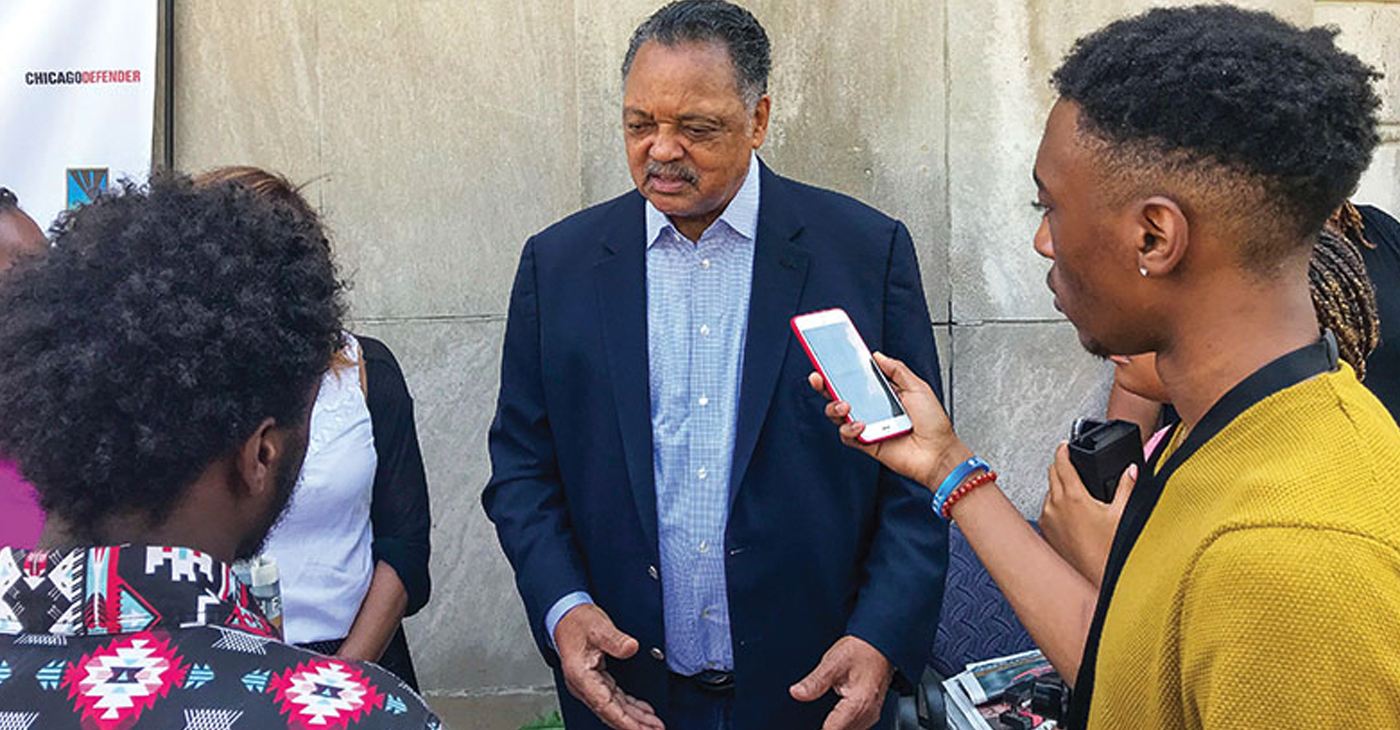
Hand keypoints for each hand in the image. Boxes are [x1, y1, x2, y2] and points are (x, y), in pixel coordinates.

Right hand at [554, 604, 663, 729]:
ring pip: (614, 708)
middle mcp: (584, 685)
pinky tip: (643, 712)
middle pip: (611, 713)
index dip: (625, 721)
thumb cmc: (577, 621)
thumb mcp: (598, 627)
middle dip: (634, 724)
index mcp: (581, 676)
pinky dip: (629, 708)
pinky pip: (615, 700)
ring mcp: (590, 684)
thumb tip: (631, 647)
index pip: (606, 707)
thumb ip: (615, 639)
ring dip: (634, 718)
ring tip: (654, 725)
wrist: (566, 615)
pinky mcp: (596, 680)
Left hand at [790, 636, 893, 729]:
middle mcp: (868, 713)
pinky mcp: (870, 713)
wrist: (879, 644)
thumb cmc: (860, 650)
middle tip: (811, 716)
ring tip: (821, 715)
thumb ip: (814, 682)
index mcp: (859, 703)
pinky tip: (831, 717)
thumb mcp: (833, 662)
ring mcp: (871, 714)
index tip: (805, 725)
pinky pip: (854, 727)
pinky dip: (841, 725)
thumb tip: (797, 693)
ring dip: (834, 726)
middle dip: (824, 727)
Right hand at [809, 351, 972, 489]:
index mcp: (884, 392)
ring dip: (835, 408)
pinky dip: (849, 429)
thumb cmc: (933, 423)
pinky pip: (848, 436)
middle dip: (825, 385)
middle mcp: (873, 408)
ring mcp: (868, 426)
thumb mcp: (918, 387)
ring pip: (838, 415)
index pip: (857, 378)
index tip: (827, 359)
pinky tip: (860, 425)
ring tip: (844, 405)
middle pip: (840, 394)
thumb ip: (897, 370)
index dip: (841, 370)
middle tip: (818, 377)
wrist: (938, 453)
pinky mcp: (866, 444)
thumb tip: (877, 356)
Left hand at [1039, 442, 1137, 587]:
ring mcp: (1048, 518)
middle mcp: (1055, 505)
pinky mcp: (1046, 531)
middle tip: (1071, 464)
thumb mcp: (1122, 514)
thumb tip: (1131, 470)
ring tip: (1075, 491)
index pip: (1061, 462)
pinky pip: (1046, 509)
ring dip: (1058, 486)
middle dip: (1060, 465)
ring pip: (1048, 492)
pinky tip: (1070, 512)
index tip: (1066, 444)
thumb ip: (1127, 487)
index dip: (1063, 449)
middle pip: (1051, 473)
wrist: (1095, 578)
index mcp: (1074, 496)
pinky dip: (1055, 505)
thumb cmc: (1108, 550)